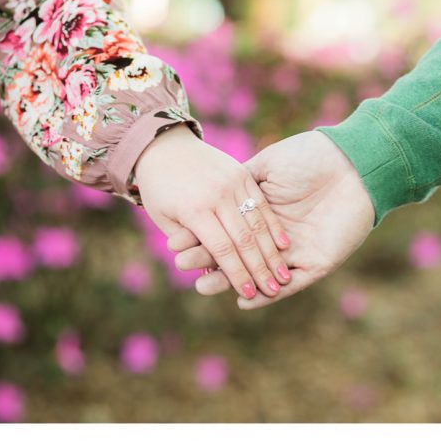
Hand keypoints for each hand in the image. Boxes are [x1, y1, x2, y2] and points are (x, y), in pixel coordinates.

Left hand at [134, 126, 291, 300]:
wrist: (163, 144)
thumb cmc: (158, 188)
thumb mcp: (164, 219)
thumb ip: (190, 245)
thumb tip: (212, 274)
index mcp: (195, 210)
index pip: (222, 250)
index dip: (237, 275)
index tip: (250, 296)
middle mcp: (217, 195)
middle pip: (244, 239)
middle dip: (260, 268)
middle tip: (273, 289)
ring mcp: (232, 181)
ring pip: (257, 221)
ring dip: (272, 250)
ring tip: (282, 273)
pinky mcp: (241, 171)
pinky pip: (260, 202)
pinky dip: (273, 224)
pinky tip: (283, 243)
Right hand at [168, 131, 374, 308]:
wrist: (351, 163)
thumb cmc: (310, 157)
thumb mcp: (268, 165)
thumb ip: (242, 181)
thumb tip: (209, 194)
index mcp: (265, 211)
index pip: (228, 228)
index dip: (202, 235)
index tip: (174, 241)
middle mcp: (277, 235)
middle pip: (238, 253)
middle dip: (209, 260)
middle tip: (181, 265)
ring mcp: (296, 252)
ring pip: (259, 274)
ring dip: (231, 282)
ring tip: (203, 287)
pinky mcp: (318, 263)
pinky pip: (291, 286)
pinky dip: (267, 297)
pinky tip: (244, 301)